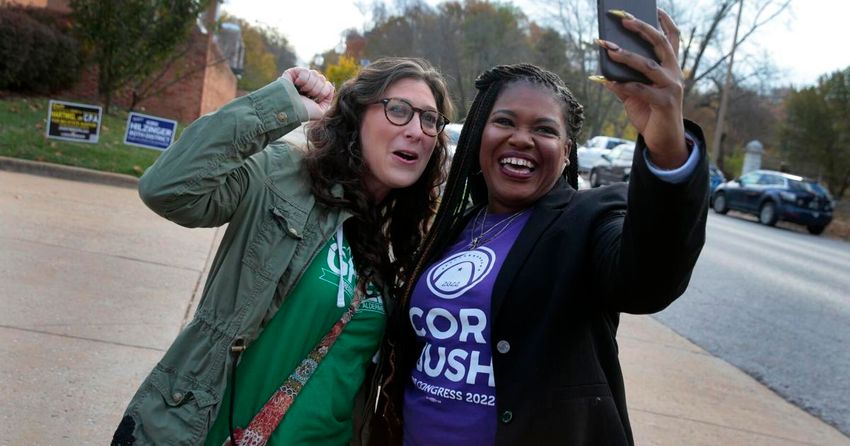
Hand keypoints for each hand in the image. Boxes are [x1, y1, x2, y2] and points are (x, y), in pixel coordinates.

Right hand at [281, 68, 334, 120]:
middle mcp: (308, 84)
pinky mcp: (293, 72)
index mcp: (315, 93)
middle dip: (317, 89)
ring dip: (310, 85)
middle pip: (322, 79)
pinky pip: (306, 71)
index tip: (315, 99)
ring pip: (315, 74)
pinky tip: (297, 85)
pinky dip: (303, 80)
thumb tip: (331, 86)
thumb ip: (328, 100)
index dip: (324, 92)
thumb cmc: (303, 112)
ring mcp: (301, 78)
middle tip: (308, 96)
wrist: (290, 109)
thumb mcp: (320, 111)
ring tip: (302, 92)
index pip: (327, 85)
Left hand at [597, 9, 687, 168]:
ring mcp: (671, 87)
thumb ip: (622, 81)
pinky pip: (641, 90)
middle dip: (642, 29)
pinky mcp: (665, 103)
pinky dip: (623, 85)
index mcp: (669, 67)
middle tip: (624, 19)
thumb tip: (602, 71)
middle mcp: (674, 73)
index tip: (653, 7)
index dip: (665, 21)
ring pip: (648, 65)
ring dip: (627, 56)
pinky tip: (608, 81)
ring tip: (609, 48)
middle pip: (660, 43)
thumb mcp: (634, 95)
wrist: (663, 140)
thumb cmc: (649, 113)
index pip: (672, 37)